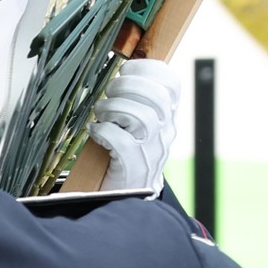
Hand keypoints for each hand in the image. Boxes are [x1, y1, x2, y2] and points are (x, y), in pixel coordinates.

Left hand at [93, 59, 185, 192]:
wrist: (125, 198)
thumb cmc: (124, 156)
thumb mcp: (135, 126)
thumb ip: (136, 101)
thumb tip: (123, 73)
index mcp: (167, 118)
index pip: (171, 84)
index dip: (148, 69)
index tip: (126, 70)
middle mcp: (165, 133)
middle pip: (157, 97)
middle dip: (126, 86)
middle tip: (108, 93)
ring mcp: (152, 152)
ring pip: (143, 117)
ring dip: (114, 108)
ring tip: (101, 114)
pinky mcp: (134, 169)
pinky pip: (123, 142)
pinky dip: (104, 132)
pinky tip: (96, 131)